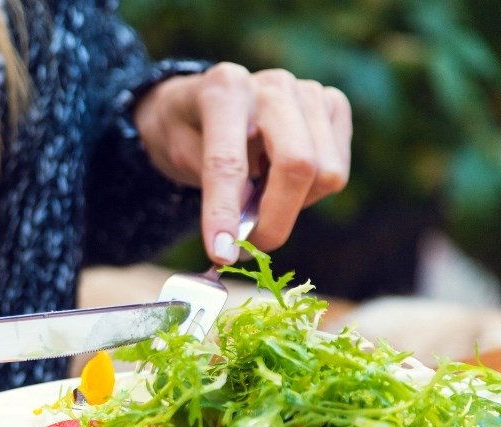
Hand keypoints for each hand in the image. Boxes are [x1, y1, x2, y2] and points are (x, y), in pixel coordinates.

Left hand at [133, 62, 352, 263]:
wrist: (206, 99)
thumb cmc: (188, 129)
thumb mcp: (177, 154)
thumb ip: (210, 185)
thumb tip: (242, 229)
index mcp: (224, 89)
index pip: (228, 161)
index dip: (224, 212)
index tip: (221, 252)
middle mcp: (273, 85)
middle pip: (297, 165)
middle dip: (274, 220)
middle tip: (248, 247)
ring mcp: (310, 92)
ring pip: (325, 174)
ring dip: (292, 205)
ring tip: (260, 194)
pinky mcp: (335, 105)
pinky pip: (337, 172)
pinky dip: (310, 191)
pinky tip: (280, 176)